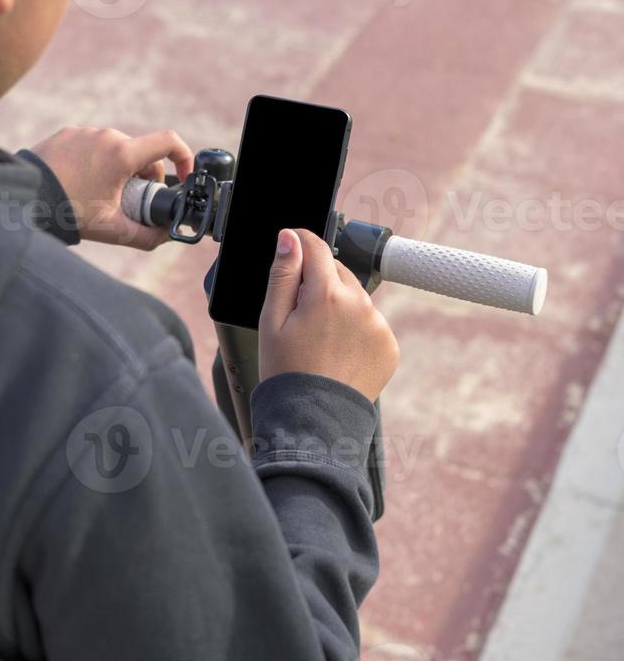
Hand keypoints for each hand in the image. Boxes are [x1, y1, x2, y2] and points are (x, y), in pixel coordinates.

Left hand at [28, 126, 193, 250]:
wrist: (21, 199)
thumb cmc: (67, 212)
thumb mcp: (112, 230)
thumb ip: (146, 235)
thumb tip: (164, 234)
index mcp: (122, 154)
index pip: (169, 142)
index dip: (185, 158)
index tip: (183, 176)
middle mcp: (106, 136)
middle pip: (142, 154)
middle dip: (145, 177)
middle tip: (132, 202)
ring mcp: (85, 132)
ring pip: (118, 149)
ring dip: (121, 170)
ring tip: (103, 195)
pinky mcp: (67, 134)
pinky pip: (93, 146)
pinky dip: (98, 163)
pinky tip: (83, 184)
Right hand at [258, 228, 399, 402]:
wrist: (314, 422)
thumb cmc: (286, 373)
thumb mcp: (271, 321)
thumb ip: (282, 274)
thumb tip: (290, 238)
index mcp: (327, 295)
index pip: (316, 247)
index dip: (299, 242)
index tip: (291, 247)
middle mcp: (359, 305)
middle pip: (337, 271)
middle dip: (318, 282)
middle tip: (298, 314)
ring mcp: (378, 326)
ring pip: (355, 297)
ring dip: (338, 305)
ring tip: (318, 339)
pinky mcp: (388, 345)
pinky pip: (370, 322)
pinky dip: (355, 329)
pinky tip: (337, 351)